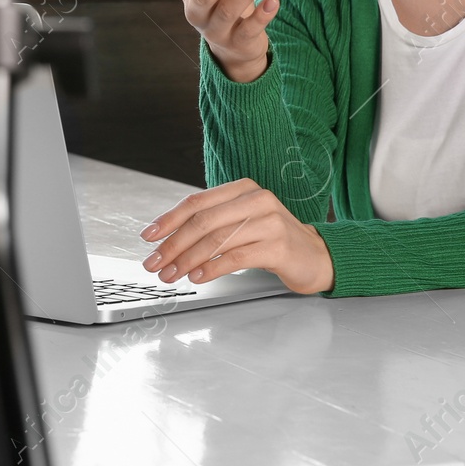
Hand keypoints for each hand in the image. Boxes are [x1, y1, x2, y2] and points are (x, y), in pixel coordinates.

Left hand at [138, 178, 334, 294]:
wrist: (315, 256)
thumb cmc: (272, 240)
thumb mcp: (242, 222)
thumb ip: (213, 222)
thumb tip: (168, 239)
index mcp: (243, 188)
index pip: (197, 202)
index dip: (169, 219)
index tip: (149, 236)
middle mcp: (256, 199)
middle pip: (203, 221)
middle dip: (173, 244)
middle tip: (155, 263)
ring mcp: (269, 221)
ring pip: (216, 240)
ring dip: (187, 260)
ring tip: (171, 275)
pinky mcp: (278, 246)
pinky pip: (236, 257)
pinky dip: (212, 268)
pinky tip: (198, 277)